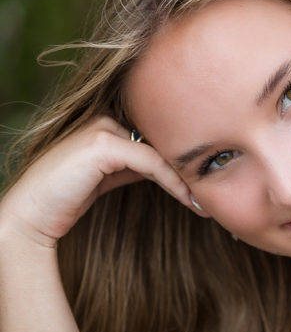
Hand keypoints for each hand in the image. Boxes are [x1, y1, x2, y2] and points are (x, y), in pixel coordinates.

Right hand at [0, 116, 194, 245]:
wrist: (30, 215)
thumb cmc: (66, 198)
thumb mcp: (109, 176)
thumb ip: (135, 165)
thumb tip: (171, 169)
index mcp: (108, 120)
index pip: (158, 130)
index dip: (184, 153)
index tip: (210, 175)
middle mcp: (105, 116)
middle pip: (163, 133)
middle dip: (192, 158)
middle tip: (218, 183)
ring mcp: (102, 127)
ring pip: (160, 147)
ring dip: (188, 173)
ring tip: (208, 197)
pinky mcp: (101, 144)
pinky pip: (151, 161)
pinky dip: (174, 182)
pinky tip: (191, 199)